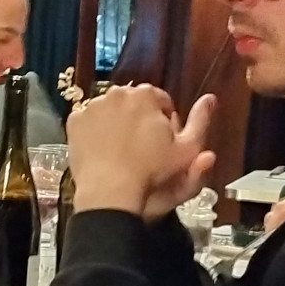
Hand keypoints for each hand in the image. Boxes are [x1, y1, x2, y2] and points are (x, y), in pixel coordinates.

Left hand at [67, 87, 215, 219]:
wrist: (110, 192)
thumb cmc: (152, 173)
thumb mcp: (187, 150)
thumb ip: (201, 122)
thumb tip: (210, 98)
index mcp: (146, 95)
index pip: (160, 102)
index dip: (164, 123)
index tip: (162, 143)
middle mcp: (117, 93)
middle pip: (134, 104)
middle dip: (140, 120)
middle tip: (142, 149)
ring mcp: (93, 106)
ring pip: (110, 111)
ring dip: (118, 124)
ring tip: (122, 151)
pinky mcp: (74, 121)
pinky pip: (89, 122)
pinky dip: (95, 132)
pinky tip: (103, 151)